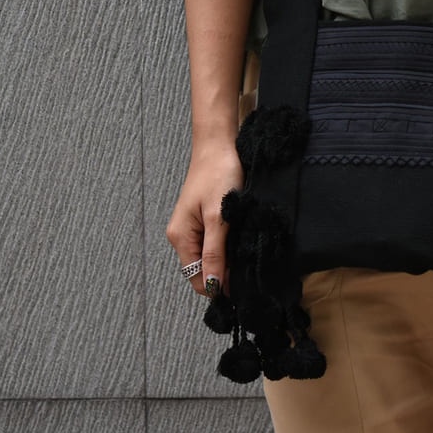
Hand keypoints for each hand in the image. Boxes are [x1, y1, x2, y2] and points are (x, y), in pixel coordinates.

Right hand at [166, 139, 243, 296]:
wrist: (219, 145)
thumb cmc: (218, 174)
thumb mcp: (219, 217)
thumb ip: (215, 253)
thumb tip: (214, 287)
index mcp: (180, 238)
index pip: (197, 279)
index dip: (219, 287)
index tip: (244, 287)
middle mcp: (182, 236)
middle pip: (203, 270)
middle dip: (225, 275)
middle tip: (251, 270)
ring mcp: (192, 228)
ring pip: (210, 258)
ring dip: (228, 260)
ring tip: (248, 253)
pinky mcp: (203, 220)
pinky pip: (213, 244)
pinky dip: (228, 247)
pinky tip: (241, 241)